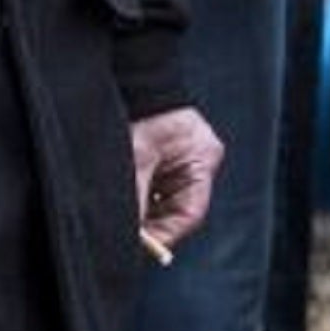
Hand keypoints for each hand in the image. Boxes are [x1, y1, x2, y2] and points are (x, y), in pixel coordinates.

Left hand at [130, 104, 222, 253]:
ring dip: (146, 214)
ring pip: (166, 204)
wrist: (139, 82)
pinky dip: (143, 202)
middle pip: (179, 211)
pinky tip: (127, 205)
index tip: (145, 248)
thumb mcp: (138, 157)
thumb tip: (129, 232)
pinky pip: (157, 193)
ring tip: (126, 223)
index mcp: (202, 160)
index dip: (168, 234)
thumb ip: (137, 196)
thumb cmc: (144, 114)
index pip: (191, 212)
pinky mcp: (168, 163)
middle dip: (154, 226)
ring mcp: (184, 165)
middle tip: (131, 241)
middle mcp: (198, 165)